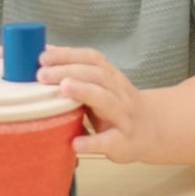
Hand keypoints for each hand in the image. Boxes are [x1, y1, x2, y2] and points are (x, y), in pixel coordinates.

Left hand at [37, 46, 158, 163]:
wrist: (152, 130)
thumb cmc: (116, 105)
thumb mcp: (100, 85)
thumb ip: (77, 71)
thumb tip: (45, 52)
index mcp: (111, 76)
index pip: (91, 59)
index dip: (68, 55)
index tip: (43, 56)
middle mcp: (120, 93)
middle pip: (96, 76)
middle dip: (68, 71)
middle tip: (42, 74)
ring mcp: (124, 117)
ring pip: (106, 100)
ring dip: (84, 91)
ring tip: (64, 88)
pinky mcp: (123, 142)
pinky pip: (109, 141)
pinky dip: (92, 141)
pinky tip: (75, 142)